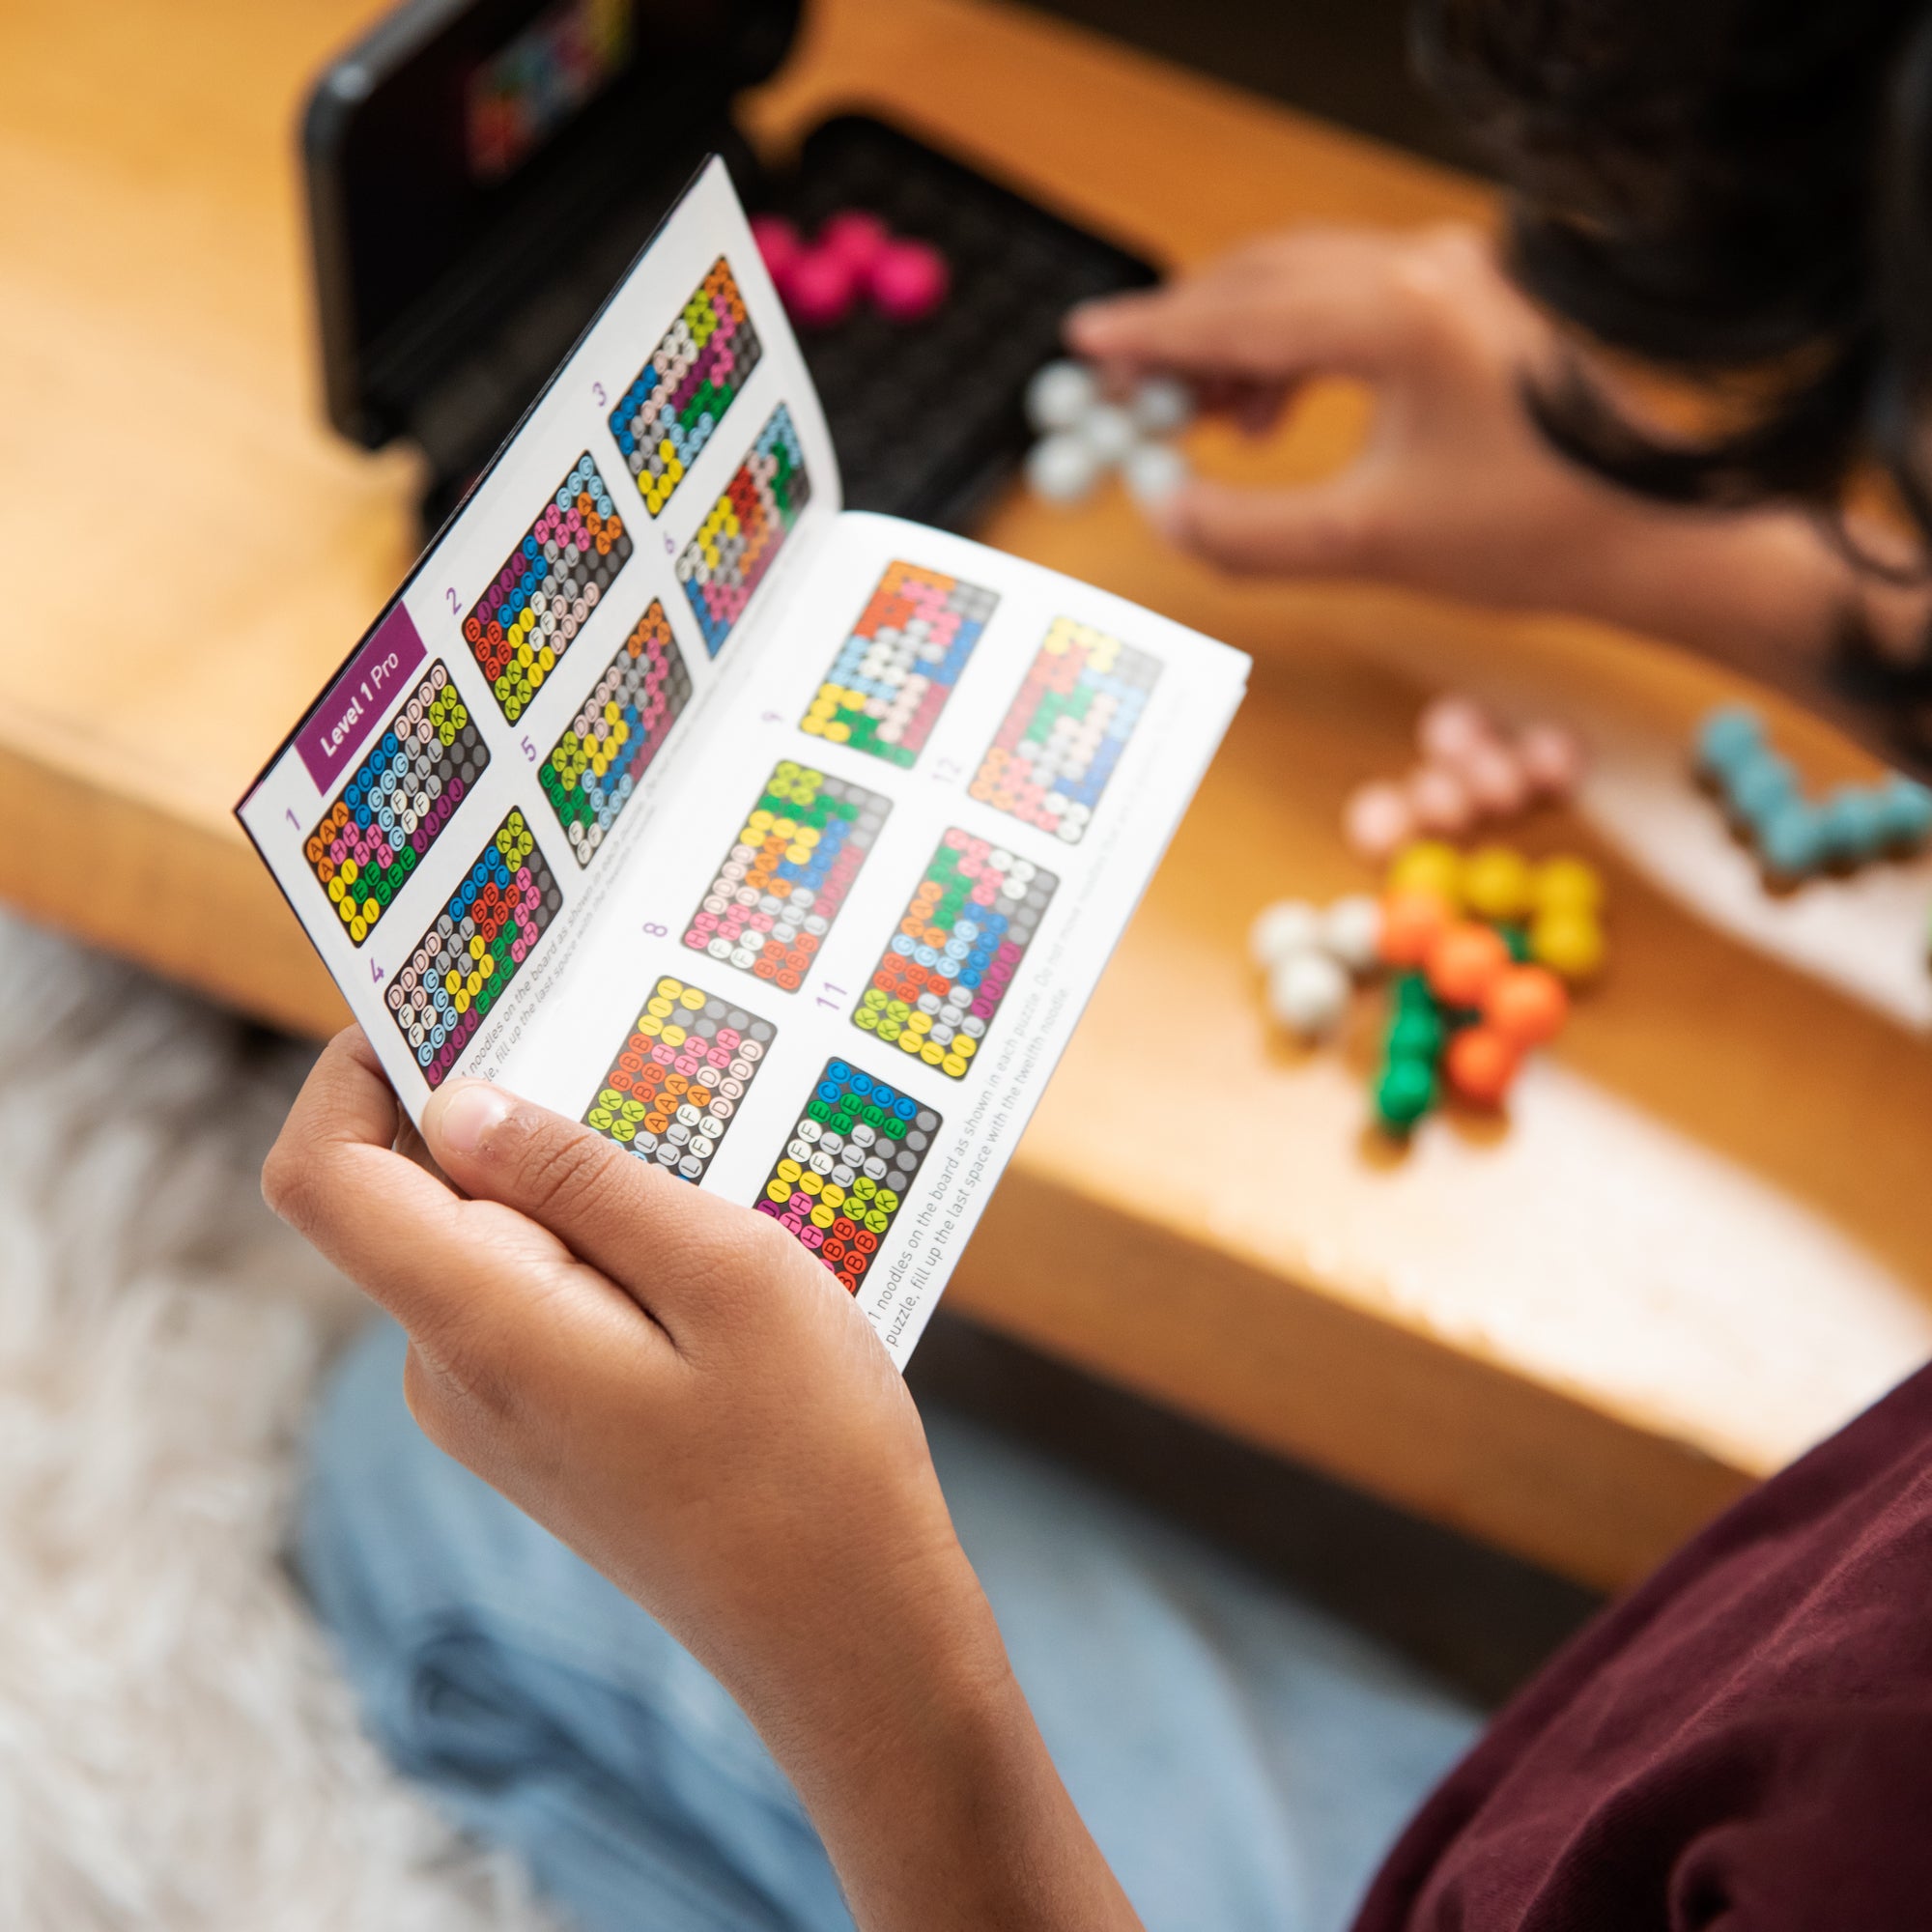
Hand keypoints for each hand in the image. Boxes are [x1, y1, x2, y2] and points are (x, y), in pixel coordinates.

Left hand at [264, 1031, 1140, 1931]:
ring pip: (487, 1241)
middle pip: (413, 1193)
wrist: (849, 1632)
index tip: (451, 999)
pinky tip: (701, 1251)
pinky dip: (593, 1244)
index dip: (350, 1070)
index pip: (324, 1176)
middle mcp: (454, 1370)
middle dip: (504, 1109)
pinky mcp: (539, 1428)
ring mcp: (493, 1409)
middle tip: (639, 1058)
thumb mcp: (723, 1274)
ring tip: (704, 1166)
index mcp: (484, 1324)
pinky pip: (531, 1296)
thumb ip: (584, 1181)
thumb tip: (461, 1102)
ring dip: (570, 1181)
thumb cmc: (812, 1452)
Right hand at [1067, 224, 1890, 659]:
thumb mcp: (1366, 546)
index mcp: (1401, 315)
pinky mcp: (1465, 298)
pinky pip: (1345, 299)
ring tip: (1201, 420)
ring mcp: (1451, 274)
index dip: (1153, 333)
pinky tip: (1268, 411)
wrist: (1652, 532)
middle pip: (1262, 277)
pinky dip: (1289, 346)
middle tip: (1126, 394)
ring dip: (1236, 343)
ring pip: (1301, 282)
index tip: (1086, 342)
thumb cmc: (1532, 536)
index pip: (1242, 311)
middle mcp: (1426, 270)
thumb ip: (1247, 531)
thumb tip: (1163, 511)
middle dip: (1185, 334)